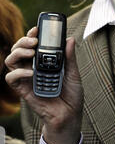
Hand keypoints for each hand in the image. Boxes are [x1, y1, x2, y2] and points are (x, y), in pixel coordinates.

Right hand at [5, 27, 82, 143]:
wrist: (69, 115)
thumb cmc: (71, 94)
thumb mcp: (73, 73)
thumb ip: (69, 57)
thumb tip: (70, 39)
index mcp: (44, 61)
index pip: (33, 44)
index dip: (32, 34)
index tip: (37, 28)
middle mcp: (33, 67)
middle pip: (19, 49)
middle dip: (23, 40)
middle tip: (34, 40)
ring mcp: (27, 78)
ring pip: (11, 60)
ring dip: (18, 52)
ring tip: (31, 52)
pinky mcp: (23, 90)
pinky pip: (12, 78)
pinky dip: (19, 72)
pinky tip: (30, 72)